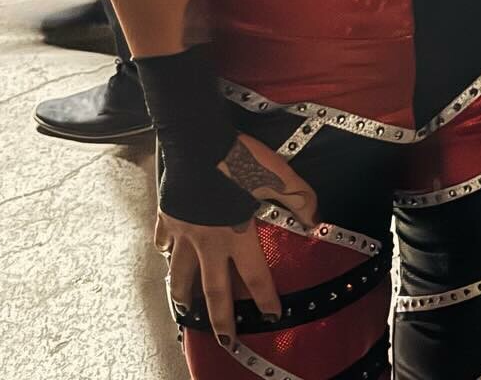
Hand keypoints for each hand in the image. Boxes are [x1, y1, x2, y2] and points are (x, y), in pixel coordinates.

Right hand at [154, 132, 319, 347]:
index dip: (266, 298)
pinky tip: (164, 254)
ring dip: (184, 294)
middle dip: (221, 319)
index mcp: (237, 234)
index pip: (255, 276)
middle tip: (225, 340)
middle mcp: (208, 242)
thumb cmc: (239, 156)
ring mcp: (184, 232)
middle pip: (214, 290)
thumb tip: (316, 222)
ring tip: (185, 308)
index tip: (272, 317)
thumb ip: (300, 199)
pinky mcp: (167, 218)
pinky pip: (164, 241)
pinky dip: (164, 251)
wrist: (195, 141)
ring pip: (180, 274)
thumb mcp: (278, 174)